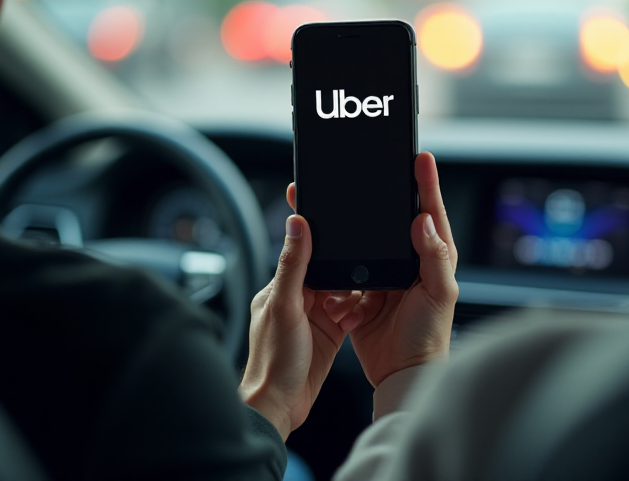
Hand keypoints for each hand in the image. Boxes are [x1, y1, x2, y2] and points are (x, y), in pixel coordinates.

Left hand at [239, 215, 361, 440]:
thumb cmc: (273, 359)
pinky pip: (350, 314)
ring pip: (343, 293)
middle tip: (345, 291)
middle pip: (329, 273)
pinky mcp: (330, 334)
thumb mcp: (285, 305)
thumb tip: (297, 224)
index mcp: (280, 287)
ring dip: (351, 300)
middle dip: (343, 278)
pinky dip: (356, 316)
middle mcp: (298, 300)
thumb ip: (293, 264)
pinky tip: (353, 323)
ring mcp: (315, 317)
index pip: (306, 256)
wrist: (281, 404)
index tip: (342, 243)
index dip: (324, 250)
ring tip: (344, 315)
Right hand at [285, 152, 458, 386]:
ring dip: (350, 231)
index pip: (430, 210)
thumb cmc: (430, 335)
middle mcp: (409, 261)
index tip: (420, 155)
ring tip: (336, 208)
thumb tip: (423, 220)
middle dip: (381, 196)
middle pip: (392, 220)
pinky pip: (344, 271)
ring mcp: (383, 275)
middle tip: (373, 166)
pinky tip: (330, 260)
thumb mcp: (440, 294)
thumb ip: (435, 256)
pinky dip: (337, 267)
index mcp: (433, 256)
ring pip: (364, 242)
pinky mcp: (361, 292)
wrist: (403, 373)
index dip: (426, 182)